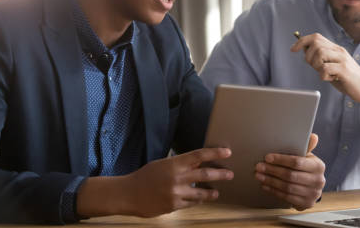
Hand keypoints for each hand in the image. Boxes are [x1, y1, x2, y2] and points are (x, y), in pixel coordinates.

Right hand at [77, 147, 233, 217]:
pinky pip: (191, 203)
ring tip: (217, 192)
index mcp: (174, 164)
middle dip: (220, 174)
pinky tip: (201, 199)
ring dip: (211, 192)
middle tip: (230, 174)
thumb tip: (198, 162)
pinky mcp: (173, 206)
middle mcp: (177, 178)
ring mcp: (176, 193)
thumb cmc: (145, 176)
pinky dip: (197, 200)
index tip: (228, 152)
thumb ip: (180, 164)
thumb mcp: (163, 164)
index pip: (199, 155)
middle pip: (205, 174)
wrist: (128, 194)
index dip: (215, 153)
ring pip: (201, 192)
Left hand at [254, 133, 324, 209]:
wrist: (312, 188)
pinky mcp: (306, 204)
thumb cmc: (306, 168)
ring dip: (270, 181)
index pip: (297, 162)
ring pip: (287, 187)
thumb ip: (307, 147)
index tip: (267, 157)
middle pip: (290, 175)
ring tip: (259, 175)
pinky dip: (274, 191)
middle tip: (259, 166)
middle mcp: (318, 181)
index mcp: (318, 166)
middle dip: (272, 171)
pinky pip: (286, 197)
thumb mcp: (307, 157)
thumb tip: (313, 136)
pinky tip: (265, 185)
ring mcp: (312, 194)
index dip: (281, 160)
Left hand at [291, 32, 359, 103]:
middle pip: (315, 43)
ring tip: (324, 73)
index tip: (293, 50)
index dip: (302, 41)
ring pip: (319, 53)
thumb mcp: (332, 67)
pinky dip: (323, 75)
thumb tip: (304, 52)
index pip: (315, 37)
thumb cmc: (348, 80)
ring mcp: (343, 59)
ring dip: (316, 65)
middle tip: (315, 68)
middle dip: (308, 56)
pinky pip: (325, 68)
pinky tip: (331, 79)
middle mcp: (339, 51)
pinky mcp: (344, 69)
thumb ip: (321, 60)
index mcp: (336, 49)